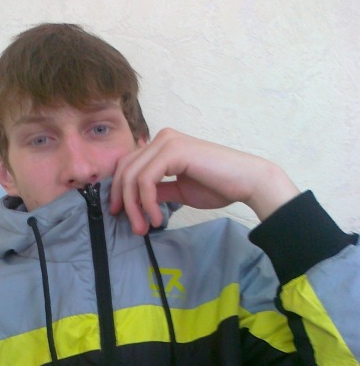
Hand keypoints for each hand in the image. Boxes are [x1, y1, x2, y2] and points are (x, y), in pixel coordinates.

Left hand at [110, 128, 299, 234]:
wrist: (246, 182)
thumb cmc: (218, 186)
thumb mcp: (178, 190)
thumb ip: (157, 191)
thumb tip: (134, 202)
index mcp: (162, 145)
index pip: (128, 166)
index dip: (119, 191)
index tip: (122, 215)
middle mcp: (162, 138)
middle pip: (124, 169)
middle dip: (122, 201)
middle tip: (132, 226)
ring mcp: (167, 142)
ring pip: (132, 176)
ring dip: (134, 207)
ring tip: (143, 227)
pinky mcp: (173, 151)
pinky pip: (146, 180)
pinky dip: (147, 203)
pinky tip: (157, 218)